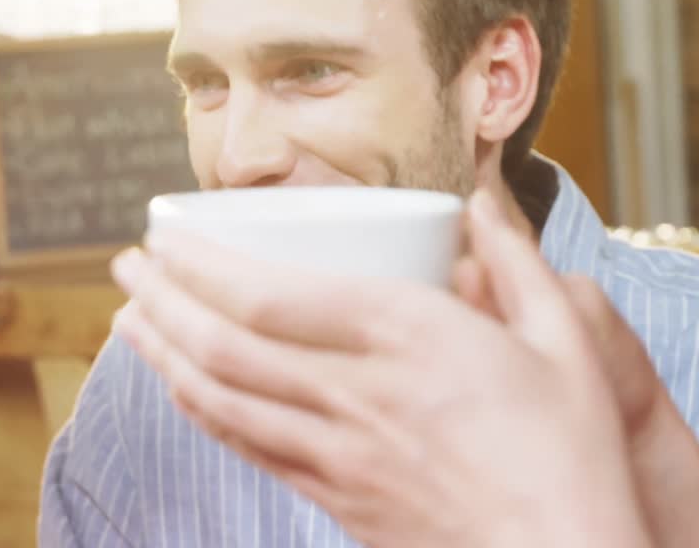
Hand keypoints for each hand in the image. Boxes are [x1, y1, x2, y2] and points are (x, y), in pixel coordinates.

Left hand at [111, 192, 652, 546]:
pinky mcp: (337, 498)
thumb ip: (518, 263)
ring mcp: (339, 454)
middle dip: (161, 300)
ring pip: (222, 401)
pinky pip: (248, 448)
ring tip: (129, 321)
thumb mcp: (567, 344)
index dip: (200, 266)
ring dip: (163, 357)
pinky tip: (183, 389)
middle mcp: (359, 396)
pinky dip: (202, 412)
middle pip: (226, 346)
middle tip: (126, 266)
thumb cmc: (572, 455)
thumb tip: (481, 201)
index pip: (272, 298)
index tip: (166, 236)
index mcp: (411, 340)